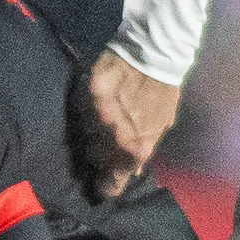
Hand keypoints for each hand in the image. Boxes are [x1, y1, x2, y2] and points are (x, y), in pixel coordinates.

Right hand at [76, 52, 181, 197]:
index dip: (106, 186)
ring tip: (98, 118)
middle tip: (103, 142)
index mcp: (136, 148)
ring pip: (82, 134)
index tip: (101, 185)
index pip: (112, 182)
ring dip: (89, 130)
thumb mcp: (162, 124)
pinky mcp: (87, 92)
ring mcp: (99, 113)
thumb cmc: (162, 91)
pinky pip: (77, 108)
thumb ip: (144, 148)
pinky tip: (91, 101)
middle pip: (93, 159)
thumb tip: (133, 171)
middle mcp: (115, 135)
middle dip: (98, 154)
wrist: (156, 53)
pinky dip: (82, 107)